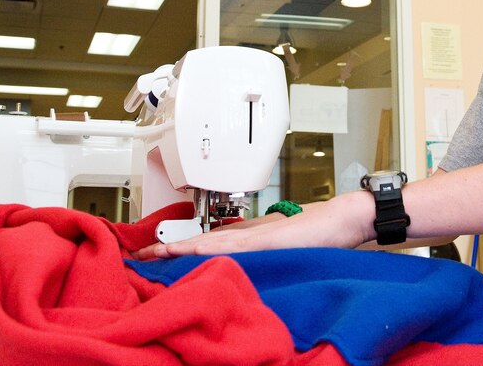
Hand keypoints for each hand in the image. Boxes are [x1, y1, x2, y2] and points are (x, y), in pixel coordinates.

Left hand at [134, 192, 374, 259]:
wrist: (343, 219)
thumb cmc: (320, 232)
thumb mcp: (284, 244)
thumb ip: (263, 249)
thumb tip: (243, 263)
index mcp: (251, 235)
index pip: (208, 243)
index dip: (180, 248)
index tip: (156, 255)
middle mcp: (248, 232)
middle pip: (201, 241)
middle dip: (169, 248)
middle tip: (139, 256)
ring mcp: (256, 234)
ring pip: (209, 242)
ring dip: (179, 249)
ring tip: (152, 255)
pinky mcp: (266, 238)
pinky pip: (230, 245)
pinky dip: (207, 248)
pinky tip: (189, 252)